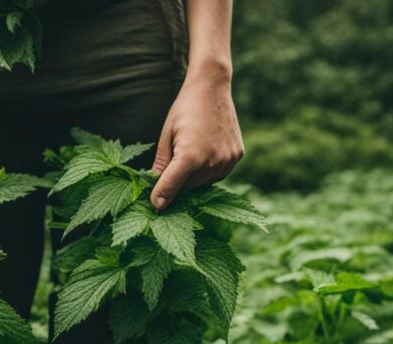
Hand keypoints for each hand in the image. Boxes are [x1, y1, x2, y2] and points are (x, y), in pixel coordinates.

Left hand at [150, 72, 243, 209]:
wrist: (212, 88)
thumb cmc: (184, 109)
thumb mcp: (166, 136)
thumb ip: (160, 166)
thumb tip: (155, 192)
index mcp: (190, 156)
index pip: (171, 186)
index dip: (161, 197)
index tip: (155, 207)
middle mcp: (211, 161)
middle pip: (188, 187)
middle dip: (177, 183)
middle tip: (170, 171)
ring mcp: (227, 160)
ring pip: (204, 183)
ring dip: (193, 178)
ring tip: (189, 155)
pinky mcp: (237, 156)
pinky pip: (218, 174)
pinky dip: (208, 171)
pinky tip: (203, 154)